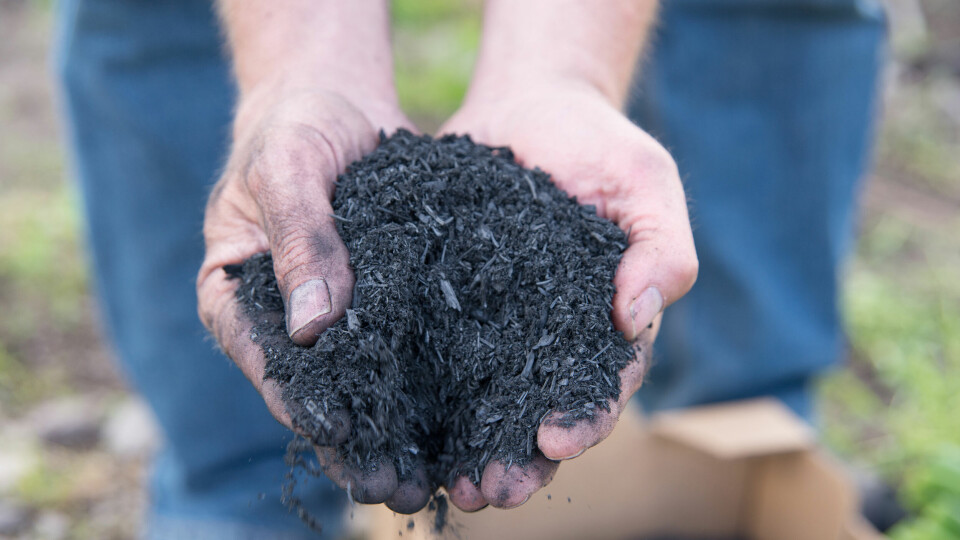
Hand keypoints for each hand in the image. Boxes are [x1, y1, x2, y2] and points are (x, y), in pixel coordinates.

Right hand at [196, 87, 430, 512]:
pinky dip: (420, 388)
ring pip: (360, 384)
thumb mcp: (289, 171)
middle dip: (356, 444)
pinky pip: (397, 350)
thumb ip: (301, 241)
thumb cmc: (293, 125)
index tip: (348, 443)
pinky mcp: (377, 299)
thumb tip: (312, 328)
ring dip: (392, 432)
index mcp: (236, 294)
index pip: (268, 364)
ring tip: (429, 480)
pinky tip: (455, 421)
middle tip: (396, 489)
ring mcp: (330, 311)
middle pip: (316, 393)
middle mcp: (281, 316)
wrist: (331, 95)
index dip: (307, 409)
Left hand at [440, 80, 697, 510]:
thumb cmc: (601, 146)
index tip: (555, 439)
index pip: (600, 386)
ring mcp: (495, 323)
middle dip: (517, 457)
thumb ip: (662, 249)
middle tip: (489, 492)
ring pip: (480, 399)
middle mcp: (548, 336)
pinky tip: (393, 420)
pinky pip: (431, 351)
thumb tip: (638, 314)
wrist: (532, 102)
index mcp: (603, 324)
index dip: (583, 418)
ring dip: (464, 446)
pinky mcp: (448, 301)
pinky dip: (417, 390)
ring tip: (445, 483)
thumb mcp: (646, 186)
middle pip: (535, 411)